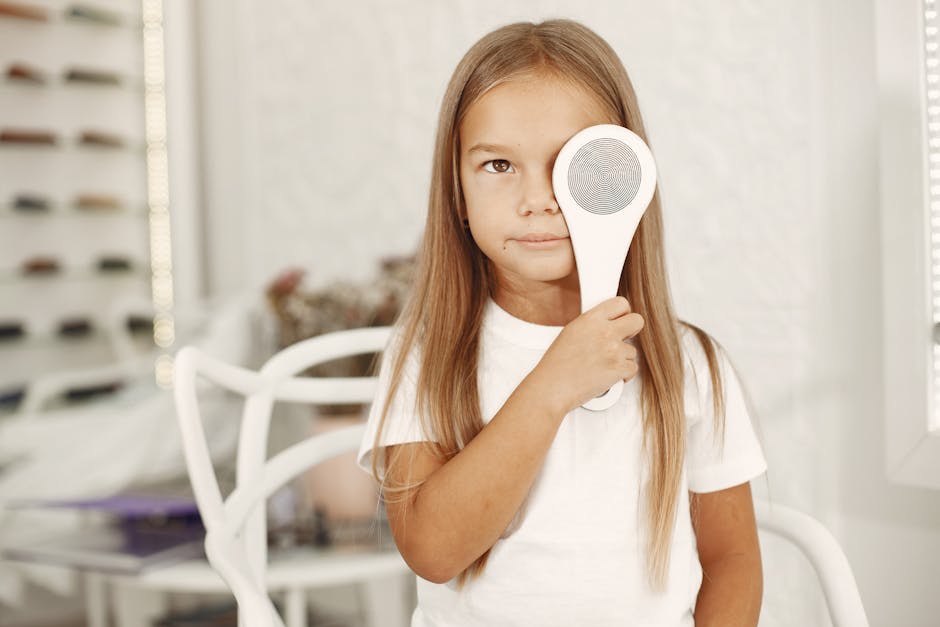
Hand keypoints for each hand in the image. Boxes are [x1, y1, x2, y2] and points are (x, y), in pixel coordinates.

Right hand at [532, 296, 643, 414]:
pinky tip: (608, 376)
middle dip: (632, 330)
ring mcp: (614, 350)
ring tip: (602, 366)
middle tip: (623, 339)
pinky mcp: (619, 368)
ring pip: (632, 350)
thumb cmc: (556, 365)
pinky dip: (623, 375)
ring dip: (622, 359)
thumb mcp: (571, 333)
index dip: (624, 312)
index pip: (620, 303)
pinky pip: (632, 368)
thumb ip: (592, 325)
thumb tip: (607, 324)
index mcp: (591, 319)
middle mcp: (604, 332)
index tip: (621, 320)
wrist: (552, 387)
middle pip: (637, 321)